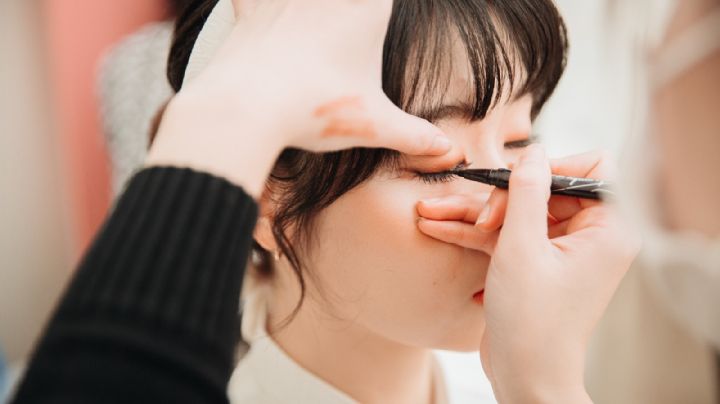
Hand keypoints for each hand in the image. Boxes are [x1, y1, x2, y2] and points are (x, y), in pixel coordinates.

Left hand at [147, 0, 450, 195]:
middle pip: (351, 1)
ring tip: (314, 21)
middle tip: (348, 45)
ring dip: (309, 7)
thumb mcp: (374, 126)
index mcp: (368, 10)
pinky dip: (254, 2)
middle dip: (353, 13)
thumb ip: (414, 135)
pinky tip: (258, 7)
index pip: (386, 2)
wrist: (250, 109)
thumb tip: (447, 150)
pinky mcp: (251, 9)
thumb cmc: (315, 111)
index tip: (381, 19)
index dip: (382, 12)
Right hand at [417, 146, 639, 402]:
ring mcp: (558, 250)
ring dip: (474, 213)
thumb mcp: (523, 249)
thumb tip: (532, 152)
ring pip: (516, 212)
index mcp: (606, 229)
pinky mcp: (534, 263)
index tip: (518, 182)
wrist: (526, 378)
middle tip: (478, 214)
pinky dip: (474, 232)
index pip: (591, 169)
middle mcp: (588, 236)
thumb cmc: (534, 322)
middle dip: (502, 197)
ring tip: (429, 210)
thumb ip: (527, 194)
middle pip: (544, 189)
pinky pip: (506, 235)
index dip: (554, 166)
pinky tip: (436, 225)